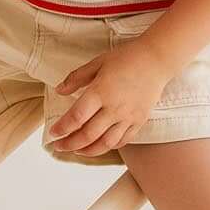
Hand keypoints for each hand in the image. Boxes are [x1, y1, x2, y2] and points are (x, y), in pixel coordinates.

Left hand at [47, 39, 174, 157]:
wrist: (157, 59)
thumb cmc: (126, 58)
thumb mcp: (98, 63)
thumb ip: (76, 78)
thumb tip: (59, 91)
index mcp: (101, 92)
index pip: (76, 117)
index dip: (62, 128)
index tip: (52, 133)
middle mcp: (114, 108)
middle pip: (88, 135)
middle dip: (70, 144)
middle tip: (59, 146)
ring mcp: (128, 116)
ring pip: (105, 143)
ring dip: (88, 151)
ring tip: (77, 151)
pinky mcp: (139, 121)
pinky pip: (122, 140)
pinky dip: (108, 146)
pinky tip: (99, 145)